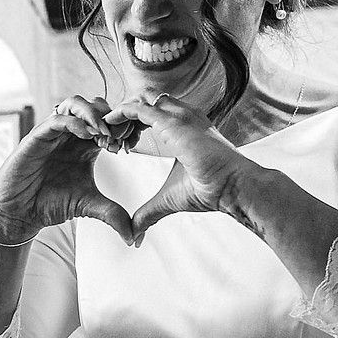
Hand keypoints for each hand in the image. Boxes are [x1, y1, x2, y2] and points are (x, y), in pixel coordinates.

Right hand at [0, 96, 136, 244]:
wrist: (20, 213)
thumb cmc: (50, 203)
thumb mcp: (89, 206)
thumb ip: (113, 214)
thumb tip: (135, 237)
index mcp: (86, 145)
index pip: (109, 123)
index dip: (122, 129)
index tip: (131, 144)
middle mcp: (70, 135)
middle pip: (94, 106)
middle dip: (110, 116)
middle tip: (119, 136)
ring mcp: (53, 133)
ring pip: (74, 104)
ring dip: (93, 113)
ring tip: (104, 132)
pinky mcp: (36, 137)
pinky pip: (56, 120)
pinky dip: (74, 123)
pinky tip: (87, 136)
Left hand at [112, 91, 260, 239]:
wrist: (234, 187)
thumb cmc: (212, 190)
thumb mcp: (170, 199)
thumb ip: (149, 212)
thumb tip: (135, 236)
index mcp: (185, 128)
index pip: (152, 114)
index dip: (132, 126)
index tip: (118, 145)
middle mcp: (182, 117)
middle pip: (143, 103)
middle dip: (122, 118)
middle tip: (107, 139)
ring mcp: (178, 116)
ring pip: (138, 102)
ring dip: (118, 115)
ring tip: (103, 133)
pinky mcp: (173, 122)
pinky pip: (137, 108)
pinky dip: (119, 114)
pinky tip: (106, 124)